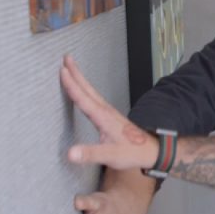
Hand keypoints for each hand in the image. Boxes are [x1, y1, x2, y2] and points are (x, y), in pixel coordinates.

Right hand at [61, 55, 157, 169]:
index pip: (84, 99)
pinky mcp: (111, 117)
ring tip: (71, 68)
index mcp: (103, 118)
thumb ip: (90, 154)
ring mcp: (110, 113)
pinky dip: (87, 91)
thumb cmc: (133, 153)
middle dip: (76, 73)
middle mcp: (106, 111)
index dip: (72, 85)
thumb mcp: (111, 156)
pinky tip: (85, 92)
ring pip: (92, 92)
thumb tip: (70, 153)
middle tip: (66, 57)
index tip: (62, 70)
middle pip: (88, 89)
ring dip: (81, 79)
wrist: (152, 151)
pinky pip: (95, 99)